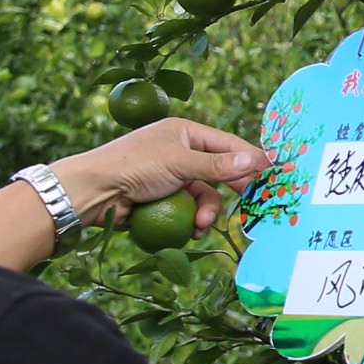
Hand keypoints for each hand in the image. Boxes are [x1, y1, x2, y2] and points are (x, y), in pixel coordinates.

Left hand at [61, 115, 267, 230]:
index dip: (250, 159)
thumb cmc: (133, 166)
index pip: (227, 143)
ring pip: (205, 195)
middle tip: (251, 205)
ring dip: (207, 212)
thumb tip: (256, 160)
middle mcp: (180, 151)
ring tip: (200, 227)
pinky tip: (190, 232)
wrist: (92, 192)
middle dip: (231, 190)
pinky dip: (193, 221)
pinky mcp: (163, 198)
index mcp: (184, 132)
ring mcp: (171, 176)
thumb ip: (218, 165)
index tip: (271, 176)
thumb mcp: (179, 163)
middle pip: (219, 171)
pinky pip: (189, 209)